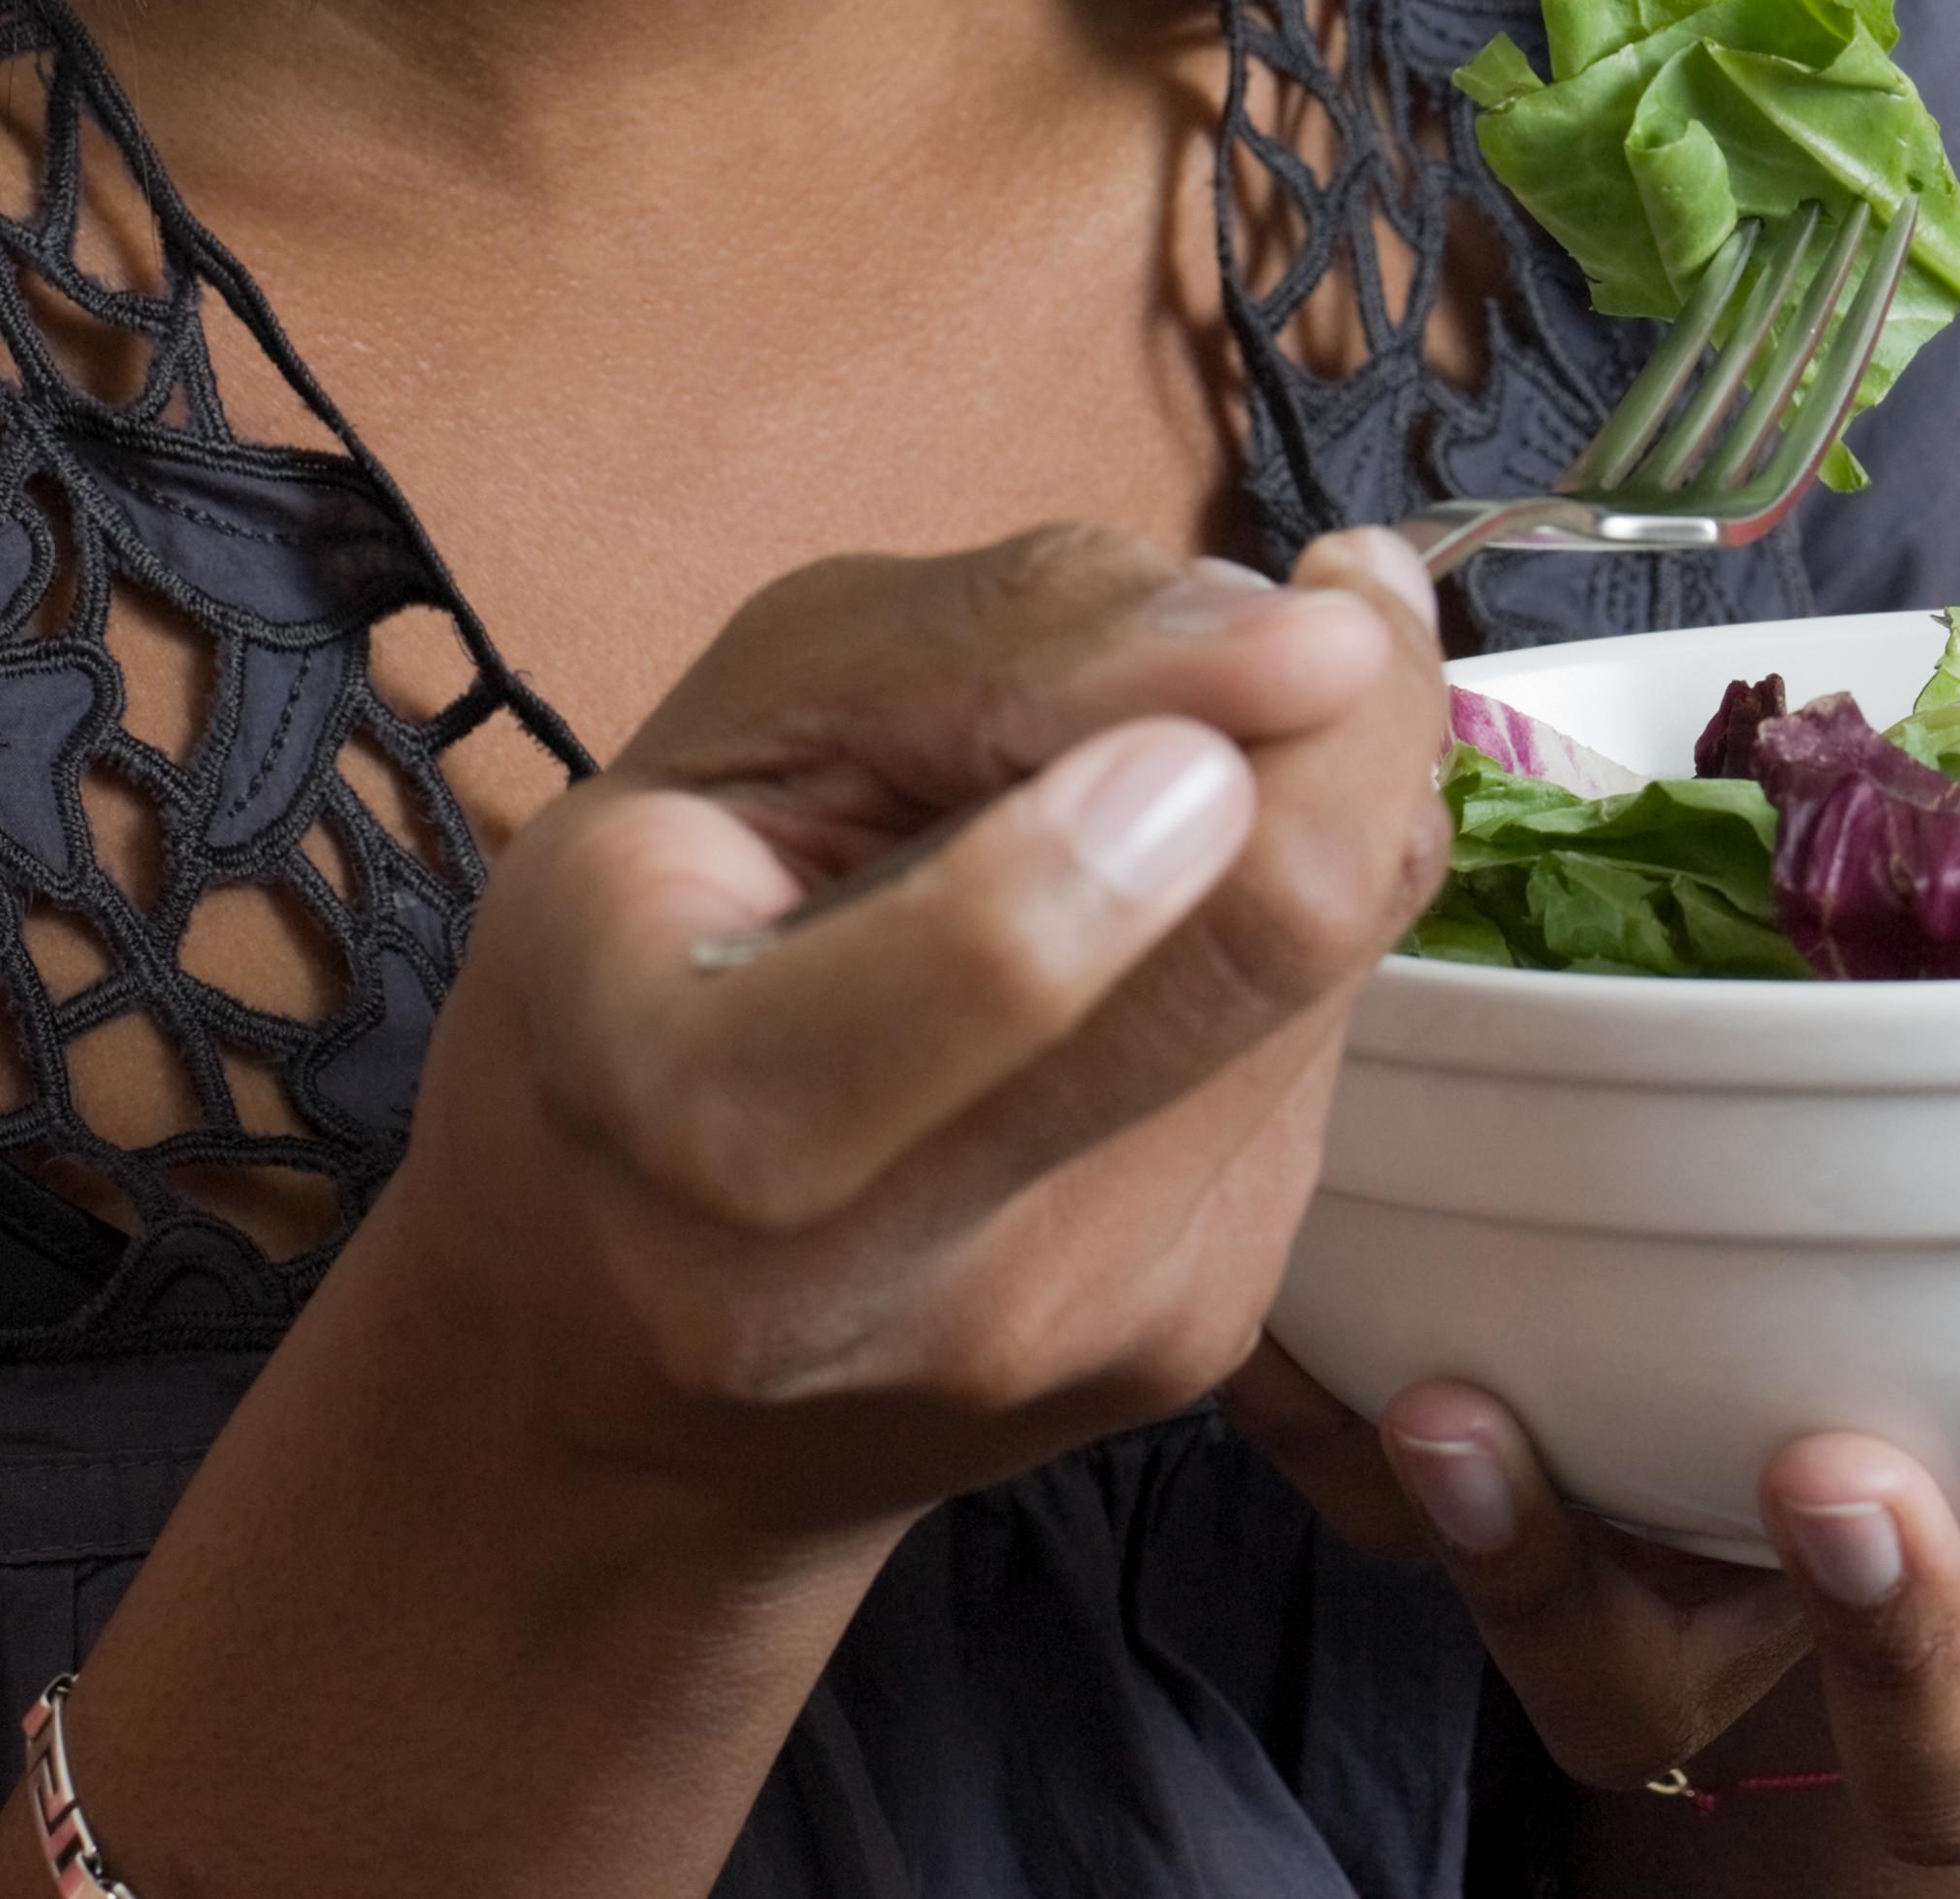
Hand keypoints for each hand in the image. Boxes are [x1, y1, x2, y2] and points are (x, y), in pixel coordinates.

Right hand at [362, 520, 1453, 1540]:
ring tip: (1171, 788)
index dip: (1182, 760)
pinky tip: (1160, 940)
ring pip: (1339, 976)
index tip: (1278, 634)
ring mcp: (1076, 1332)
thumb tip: (1317, 639)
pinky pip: (1325, 1061)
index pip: (1003, 965)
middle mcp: (905, 1277)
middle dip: (1344, 732)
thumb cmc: (639, 969)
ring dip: (1314, 828)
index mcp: (696, 1113)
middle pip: (1267, 943)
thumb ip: (1009, 642)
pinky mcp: (1198, 1335)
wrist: (615, 1347)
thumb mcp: (751, 719)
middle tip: (1322, 611)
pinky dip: (1278, 946)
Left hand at [1224, 1118, 1959, 1875]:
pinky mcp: (1548, 1591)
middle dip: (1918, 1636)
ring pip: (1643, 1693)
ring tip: (1479, 1428)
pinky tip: (1290, 1332)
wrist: (1828, 1567)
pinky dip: (1335, 1451)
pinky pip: (1430, 1557)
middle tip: (1880, 1472)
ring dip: (1558, 1566)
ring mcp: (1738, 1660)